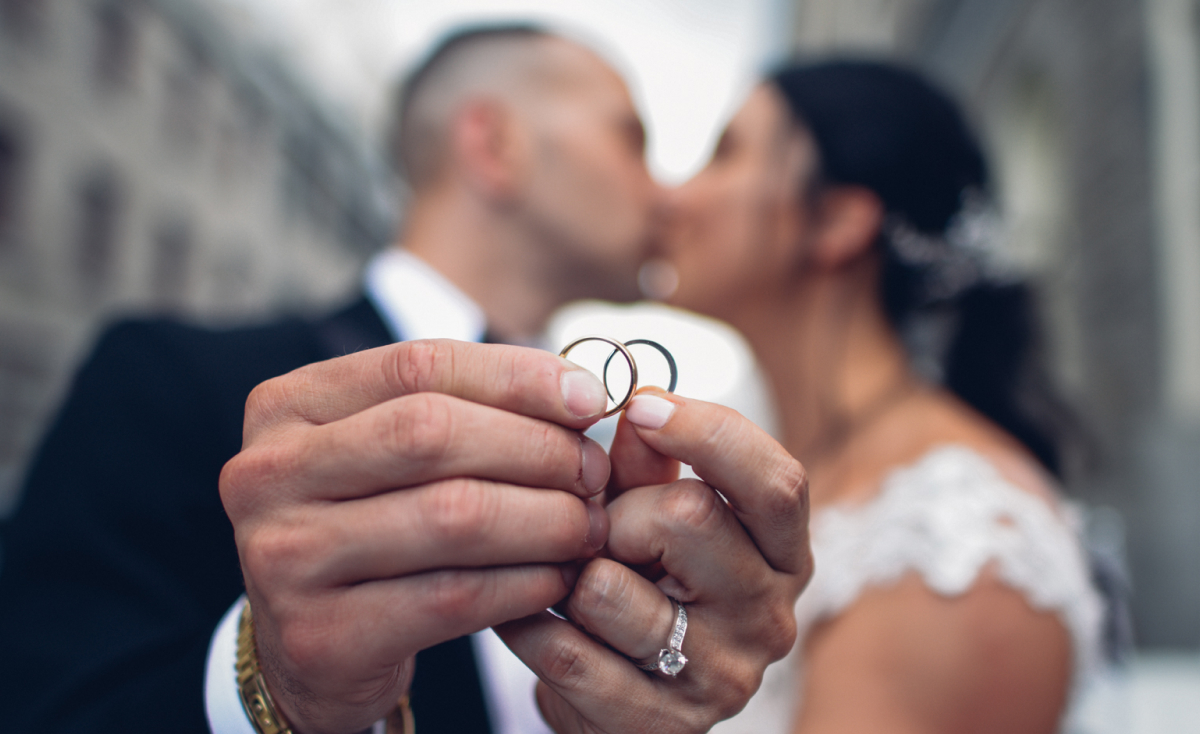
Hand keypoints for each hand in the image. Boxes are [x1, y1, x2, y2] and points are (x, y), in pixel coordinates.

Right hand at [219, 340, 614, 733]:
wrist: (308, 645)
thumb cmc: (371, 525)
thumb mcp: (391, 454)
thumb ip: (465, 410)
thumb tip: (580, 392)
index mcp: (287, 404)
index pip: (418, 363)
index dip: (517, 375)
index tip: (589, 398)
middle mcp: (267, 472)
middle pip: (433, 433)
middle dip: (537, 448)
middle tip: (594, 473)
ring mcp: (283, 556)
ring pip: (453, 516)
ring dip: (546, 519)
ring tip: (588, 526)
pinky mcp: (319, 635)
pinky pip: (454, 597)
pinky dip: (525, 584)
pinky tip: (557, 578)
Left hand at [497, 388, 812, 732]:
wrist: (622, 706)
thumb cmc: (644, 587)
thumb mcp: (650, 514)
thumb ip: (646, 463)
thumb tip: (634, 401)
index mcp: (784, 555)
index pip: (777, 481)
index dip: (707, 431)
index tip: (642, 406)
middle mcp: (769, 618)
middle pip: (689, 515)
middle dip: (619, 512)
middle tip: (600, 533)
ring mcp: (721, 678)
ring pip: (609, 588)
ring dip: (570, 575)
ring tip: (571, 582)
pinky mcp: (660, 725)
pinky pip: (566, 651)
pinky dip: (531, 623)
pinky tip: (531, 614)